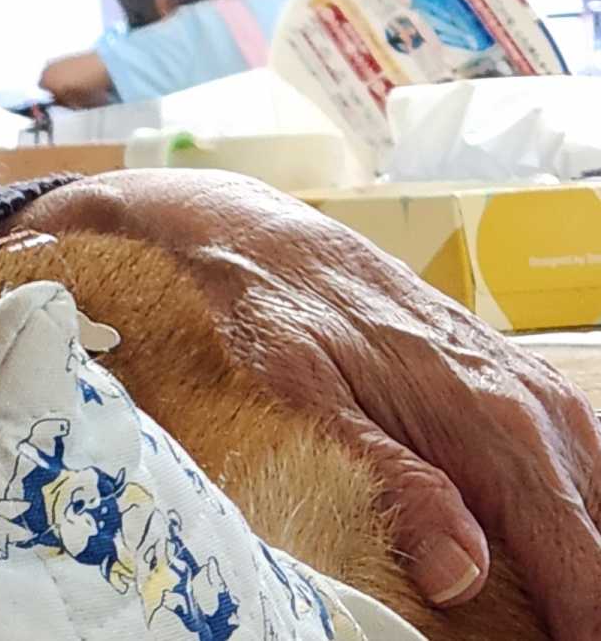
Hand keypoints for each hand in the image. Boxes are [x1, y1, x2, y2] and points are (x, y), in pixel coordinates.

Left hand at [21, 169, 600, 618]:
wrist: (268, 237)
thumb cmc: (277, 313)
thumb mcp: (307, 396)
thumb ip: (393, 482)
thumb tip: (462, 576)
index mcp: (492, 422)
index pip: (575, 552)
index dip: (581, 619)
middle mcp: (531, 407)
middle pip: (595, 536)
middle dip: (581, 600)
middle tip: (546, 634)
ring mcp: (531, 394)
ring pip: (595, 501)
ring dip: (579, 561)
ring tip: (551, 613)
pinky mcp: (518, 389)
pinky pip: (577, 470)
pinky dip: (573, 518)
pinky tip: (546, 558)